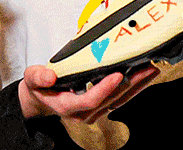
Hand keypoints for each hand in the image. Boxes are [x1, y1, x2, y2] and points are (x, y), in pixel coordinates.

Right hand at [16, 62, 159, 122]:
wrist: (41, 99)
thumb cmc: (40, 88)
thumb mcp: (32, 79)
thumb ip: (38, 77)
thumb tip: (49, 76)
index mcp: (67, 106)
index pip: (90, 100)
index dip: (105, 88)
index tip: (117, 74)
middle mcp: (83, 113)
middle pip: (111, 100)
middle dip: (130, 84)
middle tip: (145, 67)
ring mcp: (94, 112)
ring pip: (119, 101)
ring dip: (137, 86)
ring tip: (150, 69)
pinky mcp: (101, 108)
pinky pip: (120, 99)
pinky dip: (133, 87)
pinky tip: (142, 75)